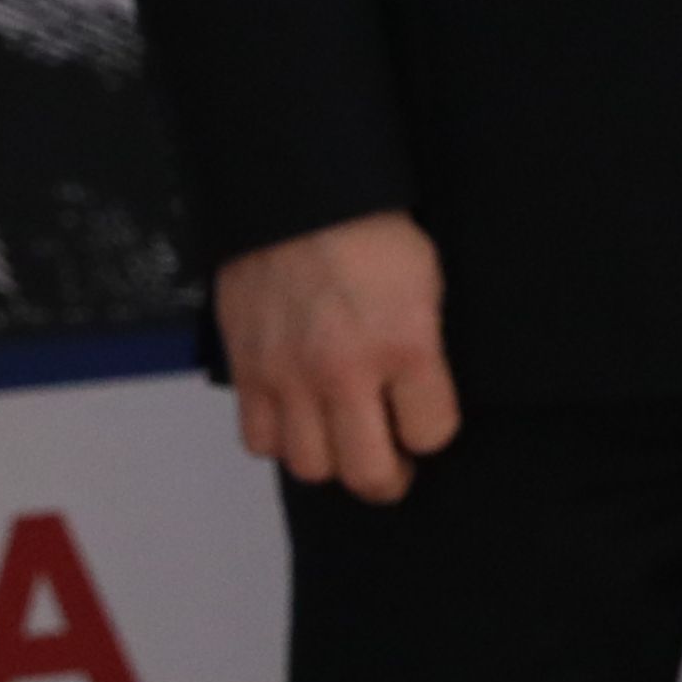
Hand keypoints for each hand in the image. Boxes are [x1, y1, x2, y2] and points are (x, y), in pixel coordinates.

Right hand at [219, 212, 458, 500]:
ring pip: (309, 466)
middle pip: (367, 472)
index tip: (429, 422)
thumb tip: (422, 398)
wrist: (300, 202)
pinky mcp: (247, 372)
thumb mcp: (430, 286)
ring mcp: (290, 377)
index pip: (431, 434)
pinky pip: (259, 440)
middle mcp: (344, 373)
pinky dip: (280, 440)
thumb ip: (426, 350)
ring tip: (344, 440)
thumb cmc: (374, 237)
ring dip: (332, 460)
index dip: (434, 434)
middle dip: (389, 479)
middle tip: (393, 467)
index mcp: (405, 346)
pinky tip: (299, 419)